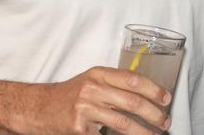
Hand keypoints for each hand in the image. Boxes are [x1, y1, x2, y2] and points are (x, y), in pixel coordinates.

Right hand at [15, 67, 171, 134]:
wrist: (37, 108)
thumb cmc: (68, 95)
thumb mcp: (90, 81)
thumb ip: (114, 84)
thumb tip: (146, 95)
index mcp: (98, 74)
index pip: (133, 79)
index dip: (153, 89)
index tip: (166, 98)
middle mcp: (92, 89)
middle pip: (132, 102)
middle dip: (154, 114)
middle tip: (165, 122)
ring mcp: (85, 109)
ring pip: (123, 123)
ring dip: (143, 132)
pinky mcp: (79, 128)